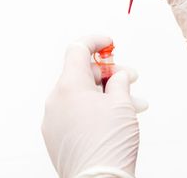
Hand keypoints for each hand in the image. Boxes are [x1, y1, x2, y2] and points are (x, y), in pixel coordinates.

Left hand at [41, 35, 146, 177]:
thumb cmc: (109, 145)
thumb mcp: (122, 103)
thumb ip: (119, 81)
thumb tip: (117, 75)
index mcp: (69, 86)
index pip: (77, 49)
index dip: (96, 41)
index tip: (110, 43)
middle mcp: (56, 100)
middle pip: (82, 73)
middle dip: (109, 73)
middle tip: (132, 78)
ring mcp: (53, 120)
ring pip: (81, 96)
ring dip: (106, 94)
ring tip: (133, 103)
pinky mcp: (55, 136)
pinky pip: (75, 113)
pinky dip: (94, 110)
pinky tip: (115, 118)